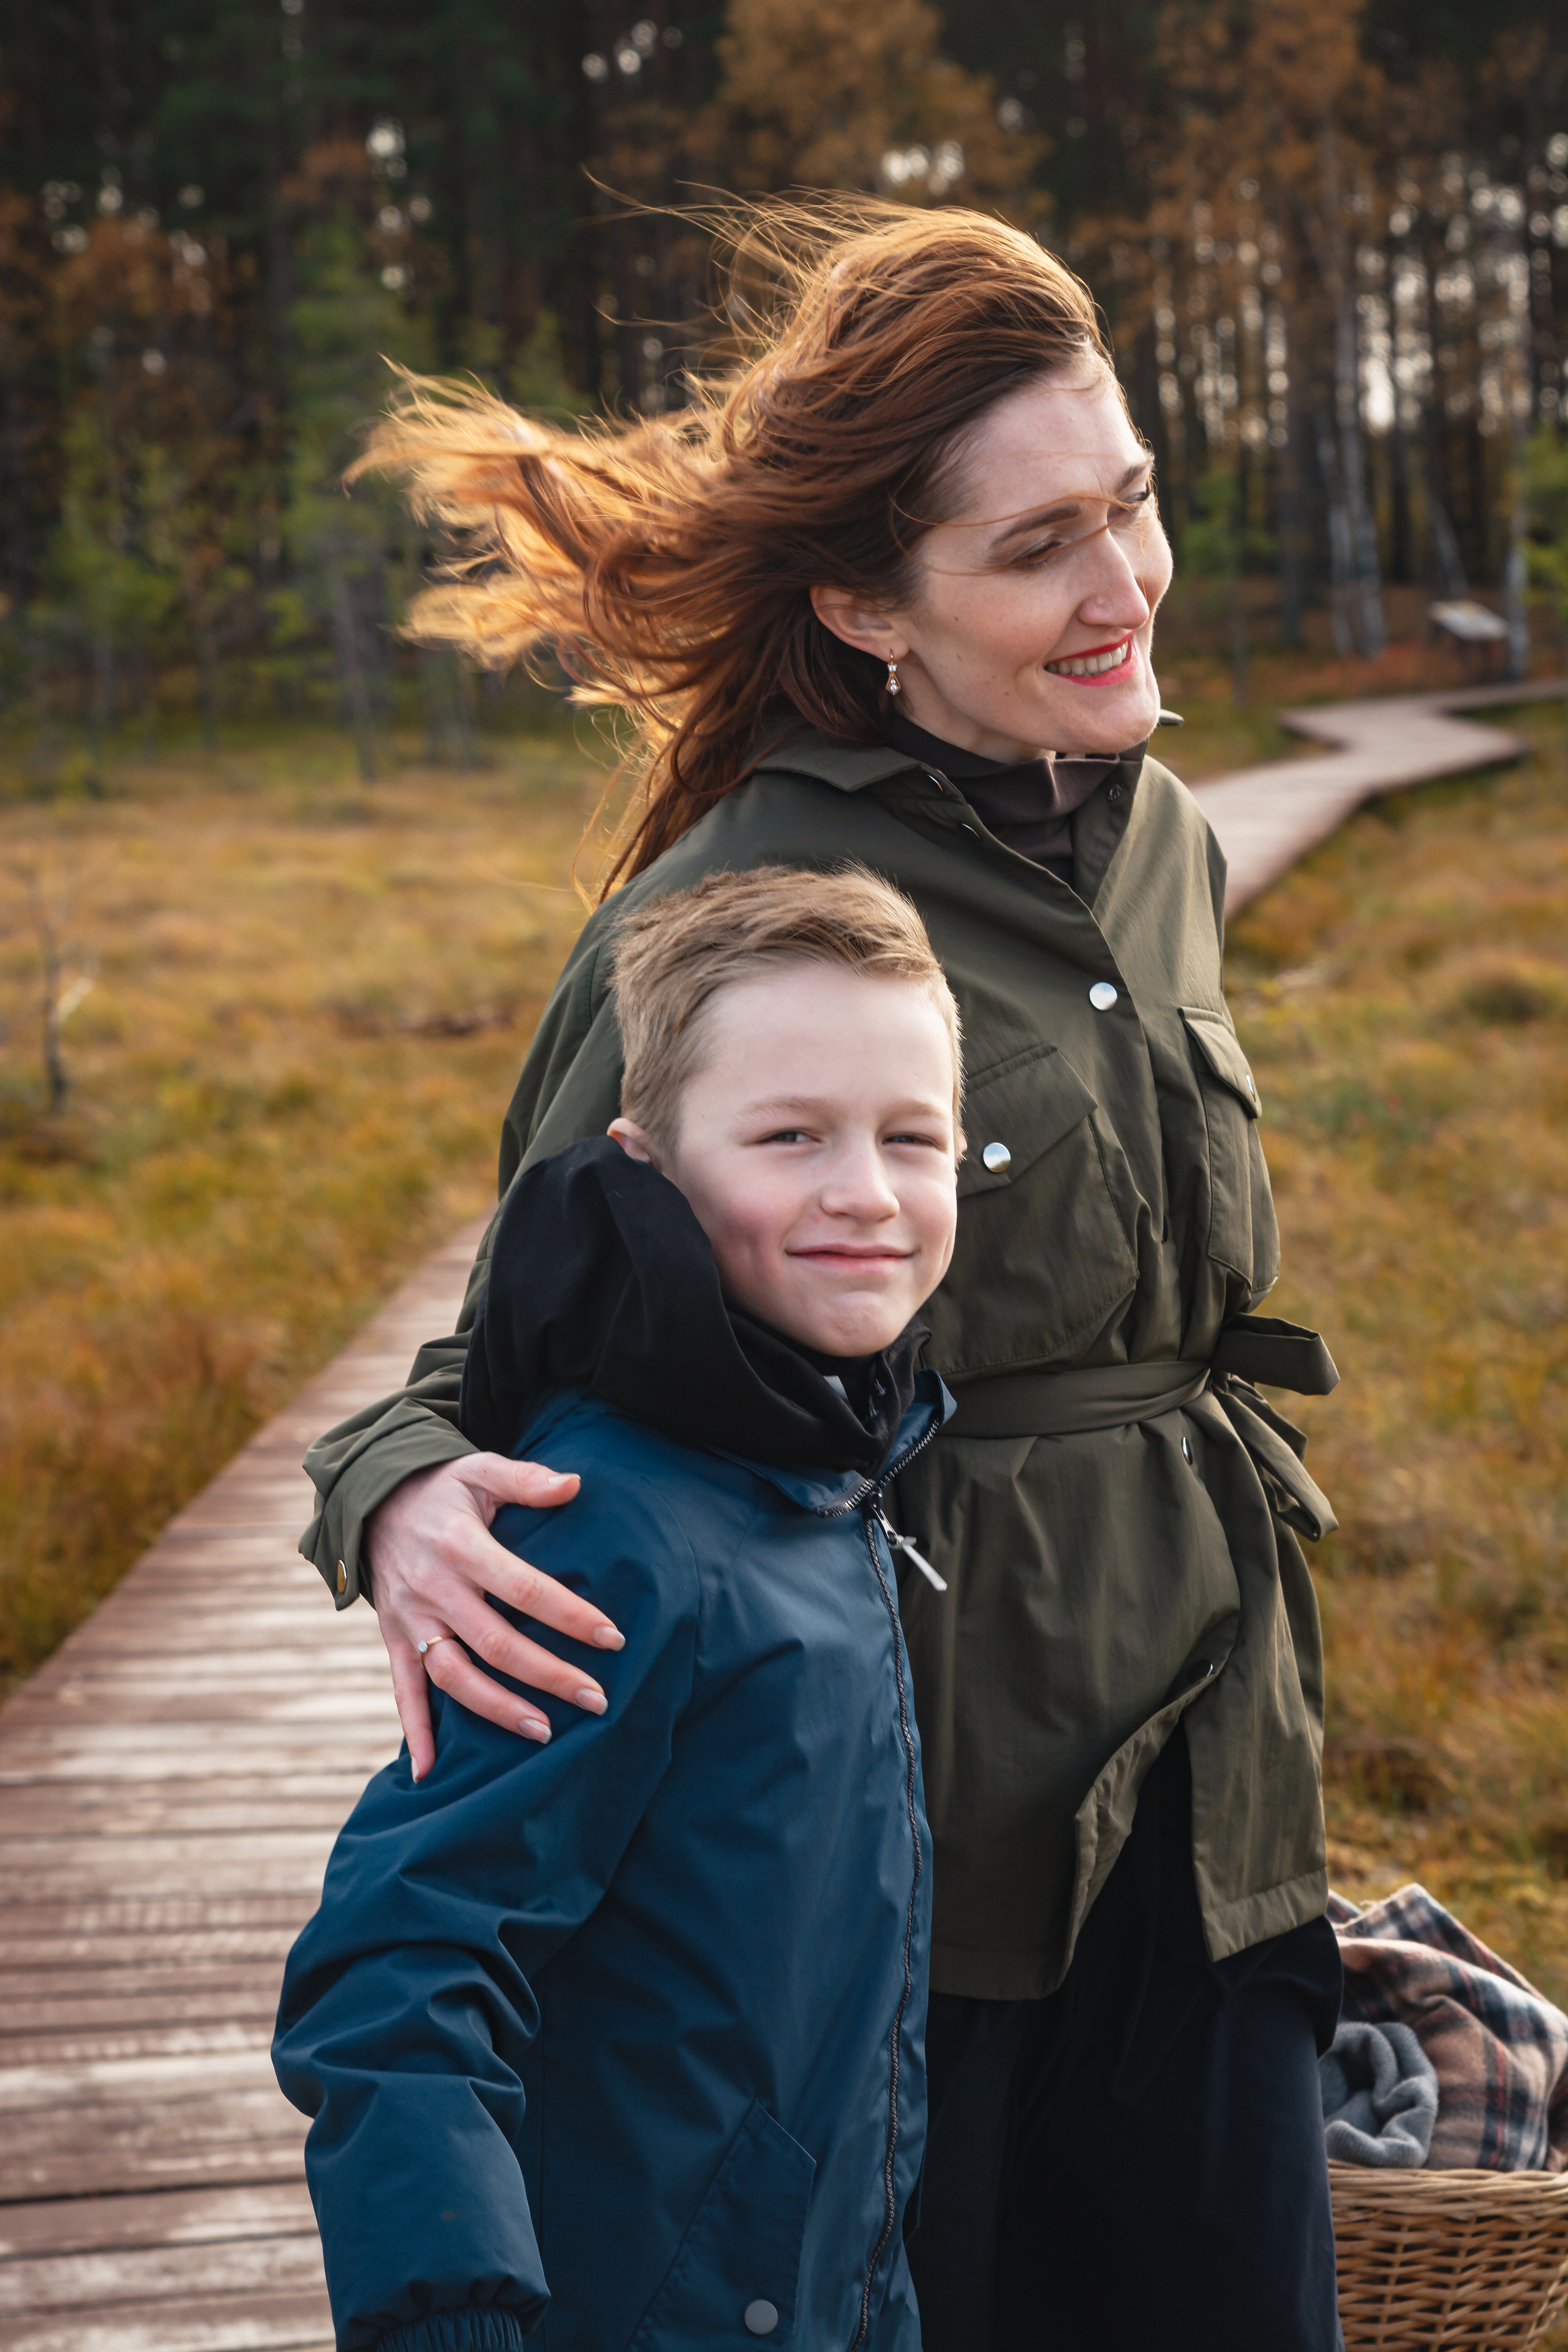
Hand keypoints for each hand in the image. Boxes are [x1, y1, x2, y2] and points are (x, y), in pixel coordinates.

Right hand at [363, 1454, 621, 1780]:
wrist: (371, 1500)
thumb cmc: (441, 1487)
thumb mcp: (481, 1469)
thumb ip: (527, 1479)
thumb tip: (576, 1484)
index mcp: (462, 1547)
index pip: (525, 1589)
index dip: (569, 1615)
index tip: (612, 1639)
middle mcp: (433, 1589)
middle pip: (496, 1644)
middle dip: (549, 1676)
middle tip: (597, 1701)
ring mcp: (411, 1620)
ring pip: (454, 1677)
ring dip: (497, 1709)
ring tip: (544, 1733)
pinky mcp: (394, 1639)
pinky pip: (403, 1691)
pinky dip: (415, 1732)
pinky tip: (431, 1773)